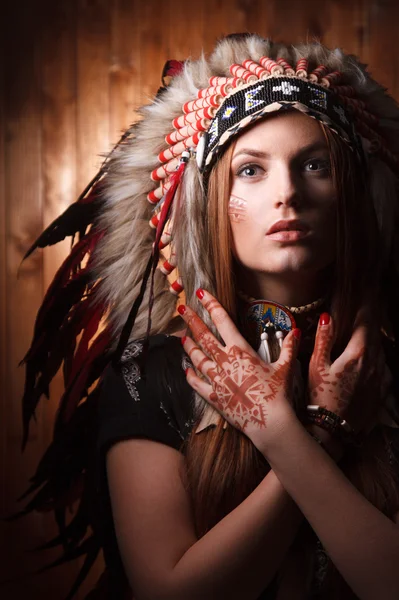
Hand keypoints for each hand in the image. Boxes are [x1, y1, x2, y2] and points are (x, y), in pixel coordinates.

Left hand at [179, 289, 300, 454]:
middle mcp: (225, 361)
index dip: (211, 305)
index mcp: (240, 350)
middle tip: (182, 308)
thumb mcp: (285, 367)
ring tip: (182, 337)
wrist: (269, 421)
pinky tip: (186, 371)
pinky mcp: (213, 396)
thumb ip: (289, 347)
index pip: (223, 320)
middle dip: (192, 320)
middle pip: (204, 336)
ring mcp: (216, 378)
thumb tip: (296, 330)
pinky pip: (197, 383)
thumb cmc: (277, 393)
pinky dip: (191, 376)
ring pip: (197, 358)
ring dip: (189, 346)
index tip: (200, 293)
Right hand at [308, 312, 384, 433]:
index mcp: (357, 354)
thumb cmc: (320, 398)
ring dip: (373, 339)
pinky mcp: (382, 391)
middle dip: (371, 318)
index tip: (369, 290)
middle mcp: (374, 363)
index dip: (367, 304)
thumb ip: (324, 339)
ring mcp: (381, 378)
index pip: (366, 321)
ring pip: (380, 350)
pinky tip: (368, 359)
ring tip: (364, 332)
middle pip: (376, 334)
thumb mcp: (316, 366)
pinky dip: (376, 357)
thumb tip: (327, 316)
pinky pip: (383, 367)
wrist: (333, 431)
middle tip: (369, 304)